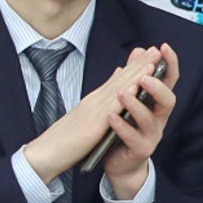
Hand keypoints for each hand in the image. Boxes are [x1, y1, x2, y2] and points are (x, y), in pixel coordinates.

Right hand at [28, 46, 174, 179]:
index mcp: (92, 102)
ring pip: (119, 88)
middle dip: (139, 63)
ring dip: (137, 72)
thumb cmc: (63, 140)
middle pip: (120, 79)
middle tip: (156, 48)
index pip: (116, 80)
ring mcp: (93, 110)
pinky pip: (113, 107)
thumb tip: (106, 100)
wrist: (45, 153)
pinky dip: (126, 93)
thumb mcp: (83, 120)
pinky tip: (138, 83)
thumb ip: (97, 107)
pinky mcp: (93, 124)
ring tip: (153, 58)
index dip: (132, 67)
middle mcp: (94, 101)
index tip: (147, 54)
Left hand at [99, 44, 180, 189]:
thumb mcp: (130, 99)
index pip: (170, 81)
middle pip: (168, 101)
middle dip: (158, 87)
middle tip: (145, 76)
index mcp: (157, 103)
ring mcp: (151, 135)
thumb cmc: (125, 127)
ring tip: (122, 93)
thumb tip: (140, 50)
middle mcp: (159, 118)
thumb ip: (134, 75)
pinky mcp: (140, 150)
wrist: (120, 162)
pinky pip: (132, 138)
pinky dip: (121, 126)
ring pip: (149, 119)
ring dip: (135, 105)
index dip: (170, 64)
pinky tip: (111, 117)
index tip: (164, 47)